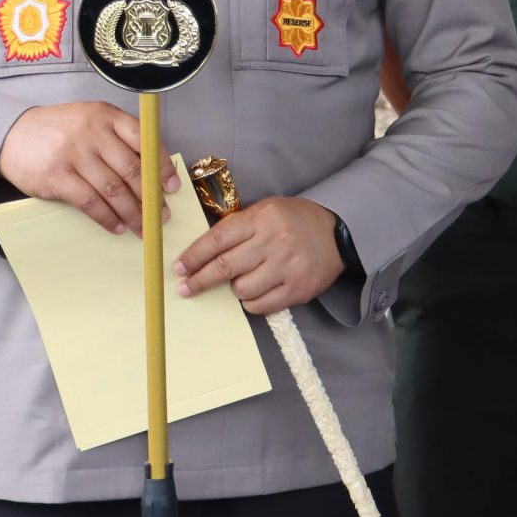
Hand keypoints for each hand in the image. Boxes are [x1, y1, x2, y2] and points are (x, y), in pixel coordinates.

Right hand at [0, 102, 178, 236]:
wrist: (11, 134)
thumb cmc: (58, 130)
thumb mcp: (89, 120)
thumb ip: (118, 138)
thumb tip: (153, 171)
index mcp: (105, 115)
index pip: (143, 140)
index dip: (161, 166)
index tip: (172, 187)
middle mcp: (92, 132)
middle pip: (131, 169)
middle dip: (151, 197)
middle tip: (162, 215)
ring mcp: (74, 154)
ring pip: (114, 189)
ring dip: (133, 213)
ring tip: (143, 228)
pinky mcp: (57, 177)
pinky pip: (90, 203)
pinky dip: (108, 218)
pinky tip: (117, 227)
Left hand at [175, 196, 344, 315]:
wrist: (337, 232)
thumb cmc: (294, 220)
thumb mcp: (265, 211)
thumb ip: (238, 227)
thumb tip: (202, 251)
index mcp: (261, 219)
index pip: (218, 239)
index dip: (194, 256)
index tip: (179, 267)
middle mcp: (273, 242)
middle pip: (225, 267)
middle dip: (199, 280)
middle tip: (185, 288)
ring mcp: (286, 268)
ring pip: (242, 290)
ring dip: (234, 289)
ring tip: (241, 280)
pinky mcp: (298, 290)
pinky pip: (261, 305)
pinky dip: (251, 302)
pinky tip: (255, 292)